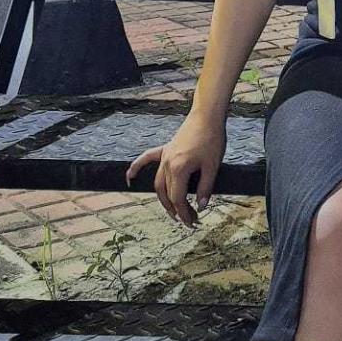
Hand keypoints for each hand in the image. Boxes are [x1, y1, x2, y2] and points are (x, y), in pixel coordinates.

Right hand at [126, 109, 226, 227]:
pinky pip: (146, 160)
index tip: (192, 223)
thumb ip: (205, 188)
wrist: (207, 117)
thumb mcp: (212, 166)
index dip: (184, 213)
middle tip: (188, 221)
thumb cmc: (212, 140)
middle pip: (167, 194)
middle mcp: (167, 164)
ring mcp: (164, 156)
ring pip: (158, 184)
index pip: (178, 198)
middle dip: (176, 210)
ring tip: (172, 212)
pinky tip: (129, 178)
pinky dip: (136, 169)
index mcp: (179, 169)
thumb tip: (201, 206)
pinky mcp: (164, 149)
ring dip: (164, 199)